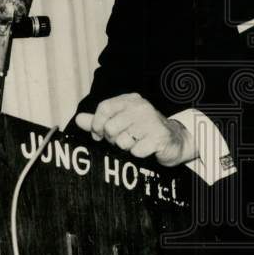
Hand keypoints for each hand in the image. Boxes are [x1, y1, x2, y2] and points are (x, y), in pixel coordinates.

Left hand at [75, 93, 197, 166]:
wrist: (174, 140)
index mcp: (130, 100)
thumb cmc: (144, 131)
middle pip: (110, 127)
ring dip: (126, 148)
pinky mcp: (159, 137)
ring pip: (122, 141)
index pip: (104, 108)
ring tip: (136, 143)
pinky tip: (146, 148)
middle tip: (123, 140)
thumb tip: (79, 120)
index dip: (97, 124)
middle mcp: (141, 107)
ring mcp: (151, 122)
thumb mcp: (121, 122)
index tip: (98, 134)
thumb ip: (99, 121)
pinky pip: (136, 151)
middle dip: (113, 139)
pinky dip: (138, 154)